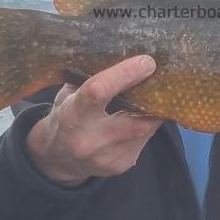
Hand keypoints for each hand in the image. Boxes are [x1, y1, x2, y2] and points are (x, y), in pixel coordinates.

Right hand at [26, 55, 162, 185]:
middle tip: (162, 78)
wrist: (56, 159)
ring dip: (155, 111)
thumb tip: (124, 55)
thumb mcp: (68, 95)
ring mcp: (106, 157)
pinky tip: (147, 114)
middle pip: (133, 121)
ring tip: (160, 93)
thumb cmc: (65, 117)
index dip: (125, 74)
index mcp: (72, 115)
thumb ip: (90, 79)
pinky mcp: (120, 165)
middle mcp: (89, 140)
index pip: (99, 91)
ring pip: (144, 130)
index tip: (146, 62)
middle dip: (152, 99)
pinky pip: (144, 141)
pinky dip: (149, 125)